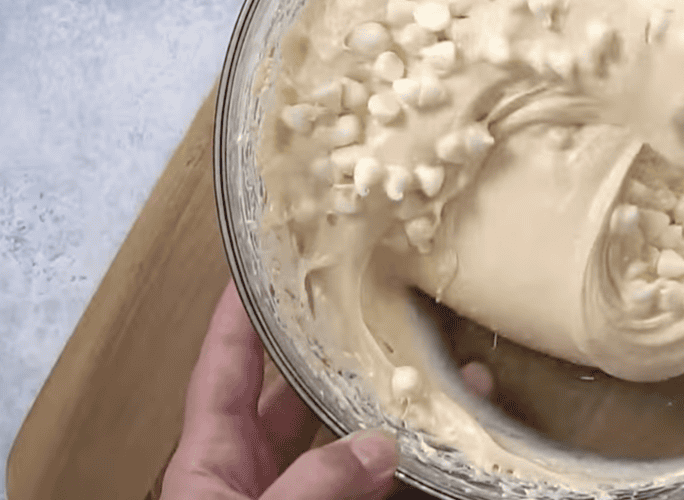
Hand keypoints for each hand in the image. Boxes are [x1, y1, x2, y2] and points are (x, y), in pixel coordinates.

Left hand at [161, 280, 399, 499]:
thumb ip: (311, 483)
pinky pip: (355, 483)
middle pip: (287, 395)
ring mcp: (282, 494)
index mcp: (210, 457)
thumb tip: (377, 447)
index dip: (239, 315)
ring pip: (328, 439)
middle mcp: (245, 470)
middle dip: (323, 356)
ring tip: (403, 386)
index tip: (258, 268)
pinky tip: (412, 458)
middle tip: (357, 314)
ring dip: (365, 417)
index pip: (223, 366)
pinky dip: (384, 469)